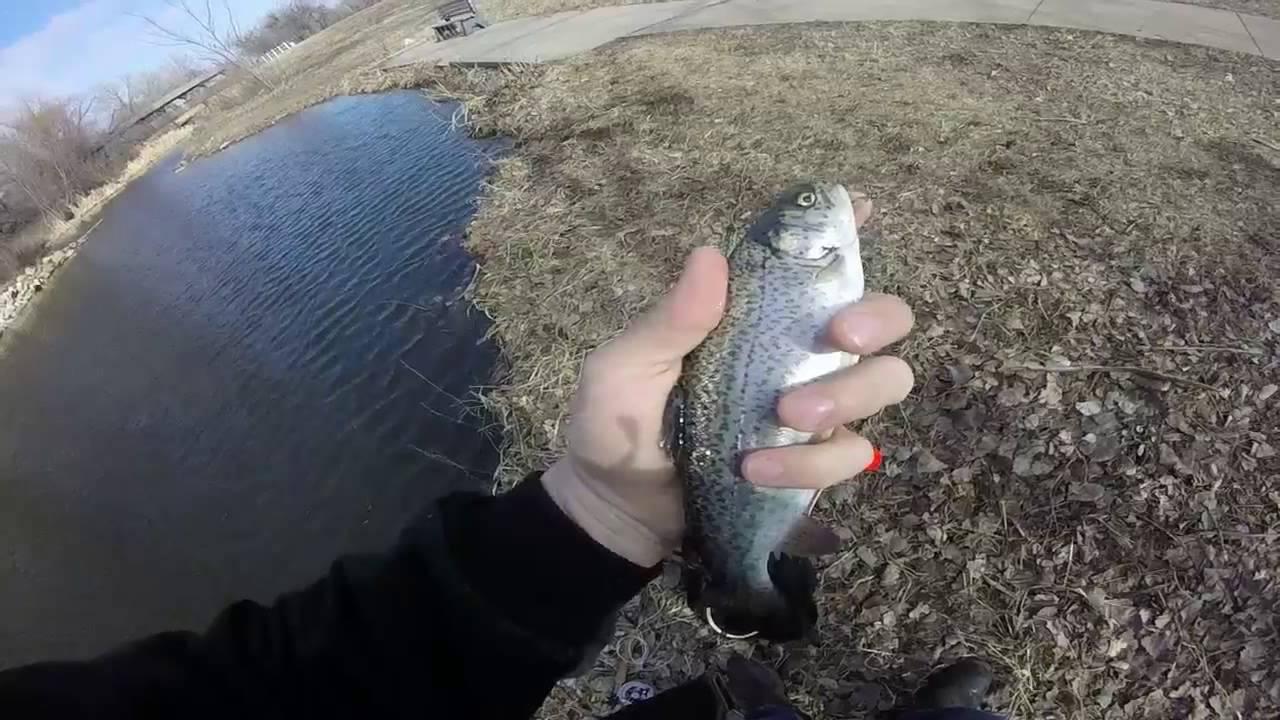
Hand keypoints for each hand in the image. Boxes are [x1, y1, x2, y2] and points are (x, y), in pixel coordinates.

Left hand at [542, 198, 914, 566]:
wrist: (615, 506)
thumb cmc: (615, 422)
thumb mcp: (626, 366)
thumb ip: (669, 320)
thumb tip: (710, 255)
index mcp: (754, 315)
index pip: (811, 263)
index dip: (846, 232)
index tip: (864, 211)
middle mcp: (798, 352)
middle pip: (886, 316)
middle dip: (877, 318)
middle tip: (841, 338)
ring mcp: (815, 408)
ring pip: (885, 381)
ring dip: (846, 396)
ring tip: (788, 415)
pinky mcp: (814, 463)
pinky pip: (852, 453)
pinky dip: (810, 463)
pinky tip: (756, 470)